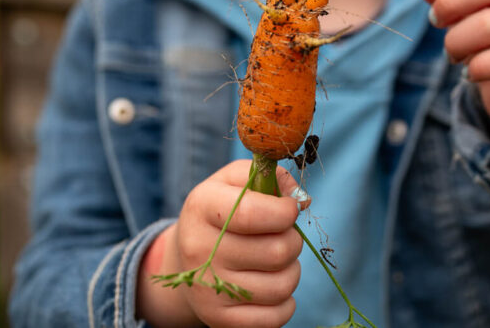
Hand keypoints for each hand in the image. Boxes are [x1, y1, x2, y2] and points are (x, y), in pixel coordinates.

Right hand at [137, 160, 308, 327]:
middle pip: (276, 252)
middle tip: (284, 236)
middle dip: (293, 240)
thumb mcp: (236, 180)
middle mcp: (199, 249)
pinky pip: (275, 318)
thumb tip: (302, 199)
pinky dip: (286, 302)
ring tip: (277, 261)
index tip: (290, 209)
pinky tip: (272, 284)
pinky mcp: (218, 319)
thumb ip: (271, 175)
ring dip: (292, 270)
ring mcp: (207, 289)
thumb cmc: (222, 211)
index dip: (285, 212)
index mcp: (202, 206)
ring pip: (282, 285)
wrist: (187, 258)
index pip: (252, 213)